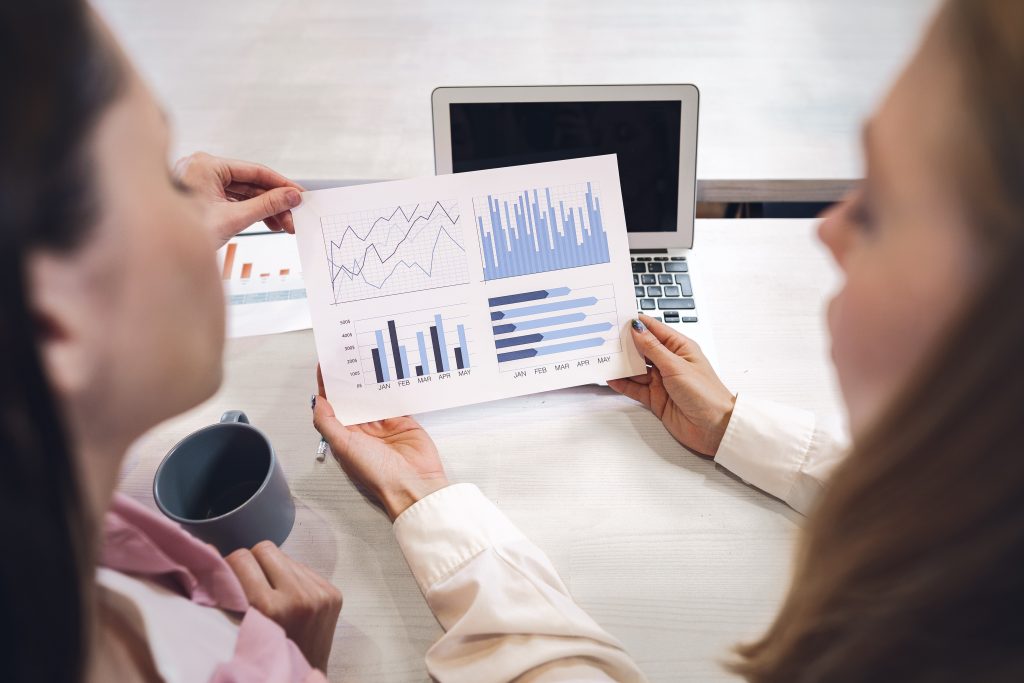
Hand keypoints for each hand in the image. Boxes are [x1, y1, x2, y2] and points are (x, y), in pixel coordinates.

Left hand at [173, 152, 303, 246]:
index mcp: (205, 165)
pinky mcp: (202, 197)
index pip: (253, 170)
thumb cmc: (182, 233)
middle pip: (249, 183)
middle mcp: (202, 169)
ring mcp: (201, 183)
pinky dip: (250, 212)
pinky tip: (266, 222)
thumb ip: (265, 205)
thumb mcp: (233, 218)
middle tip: (292, 215)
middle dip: (273, 202)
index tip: (297, 193)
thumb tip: (289, 196)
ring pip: (242, 193)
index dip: (280, 183)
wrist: (159, 251)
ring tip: (282, 224)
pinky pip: (232, 200)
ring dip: (264, 209)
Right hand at [225, 541, 341, 671]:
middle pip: (264, 549)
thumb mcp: (237, 628)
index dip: (229, 566)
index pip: (242, 558)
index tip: (227, 580)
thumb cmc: (261, 658)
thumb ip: (225, 592)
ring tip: (269, 592)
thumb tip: (209, 549)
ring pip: (284, 556)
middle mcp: (299, 596)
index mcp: (270, 608)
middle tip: (247, 583)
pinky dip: (290, 577)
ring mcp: (320, 593)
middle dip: (251, 563)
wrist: (302, 679)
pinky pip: (302, 567)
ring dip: (272, 569)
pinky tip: (287, 597)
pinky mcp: (332, 592)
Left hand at [313, 366, 448, 520]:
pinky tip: (386, 374)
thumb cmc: (378, 473)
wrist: (412, 483)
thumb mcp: (344, 446)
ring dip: (368, 381)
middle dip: (348, 381)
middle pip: (352, 399)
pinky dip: (390, 387)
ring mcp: (384, 425)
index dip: (327, 388)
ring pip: (372, 396)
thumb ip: (328, 423)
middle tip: (346, 357)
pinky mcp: (403, 420)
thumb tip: (317, 401)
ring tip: (364, 360)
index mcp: (345, 437)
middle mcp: (363, 430)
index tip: (325, 368)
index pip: (332, 407)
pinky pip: (394, 399)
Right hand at [608, 314, 735, 456]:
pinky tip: (611, 378)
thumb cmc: (706, 394)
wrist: (714, 428)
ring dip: (622, 365)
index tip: (618, 318)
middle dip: (625, 344)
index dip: (637, 324)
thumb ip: (653, 349)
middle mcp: (670, 363)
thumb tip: (637, 329)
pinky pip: (635, 388)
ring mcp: (662, 381)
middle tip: (605, 339)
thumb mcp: (676, 366)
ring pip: (636, 369)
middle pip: (642, 349)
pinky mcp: (656, 398)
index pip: (654, 330)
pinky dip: (623, 383)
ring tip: (603, 358)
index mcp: (680, 348)